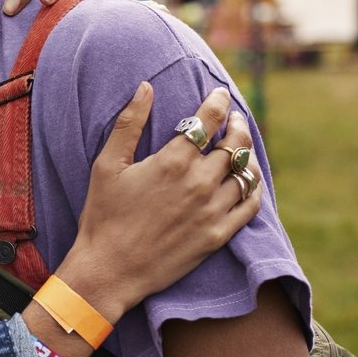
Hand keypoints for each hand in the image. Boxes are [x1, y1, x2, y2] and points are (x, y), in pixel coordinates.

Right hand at [52, 83, 260, 321]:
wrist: (110, 270)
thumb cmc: (104, 215)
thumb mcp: (107, 165)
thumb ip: (128, 123)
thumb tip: (145, 86)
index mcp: (172, 162)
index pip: (207, 120)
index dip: (217, 102)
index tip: (220, 94)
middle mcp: (199, 183)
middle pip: (235, 144)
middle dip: (237, 125)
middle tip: (234, 119)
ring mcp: (212, 210)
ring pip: (247, 173)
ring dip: (248, 154)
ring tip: (242, 148)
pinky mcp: (218, 235)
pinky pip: (250, 205)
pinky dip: (253, 187)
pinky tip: (246, 181)